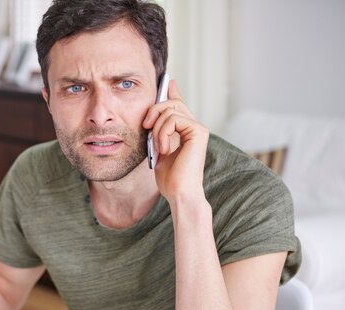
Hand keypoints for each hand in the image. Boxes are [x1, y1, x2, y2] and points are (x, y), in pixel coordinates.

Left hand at [142, 79, 209, 202]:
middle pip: (171, 102)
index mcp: (185, 130)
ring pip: (170, 109)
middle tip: (146, 127)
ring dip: (157, 128)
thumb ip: (158, 132)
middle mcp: (194, 127)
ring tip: (158, 147)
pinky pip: (174, 119)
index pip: (179, 104)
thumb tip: (152, 117)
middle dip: (154, 110)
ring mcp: (198, 128)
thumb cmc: (169, 178)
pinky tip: (164, 148)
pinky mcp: (199, 131)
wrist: (179, 192)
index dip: (172, 92)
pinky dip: (163, 132)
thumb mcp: (157, 149)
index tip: (167, 82)